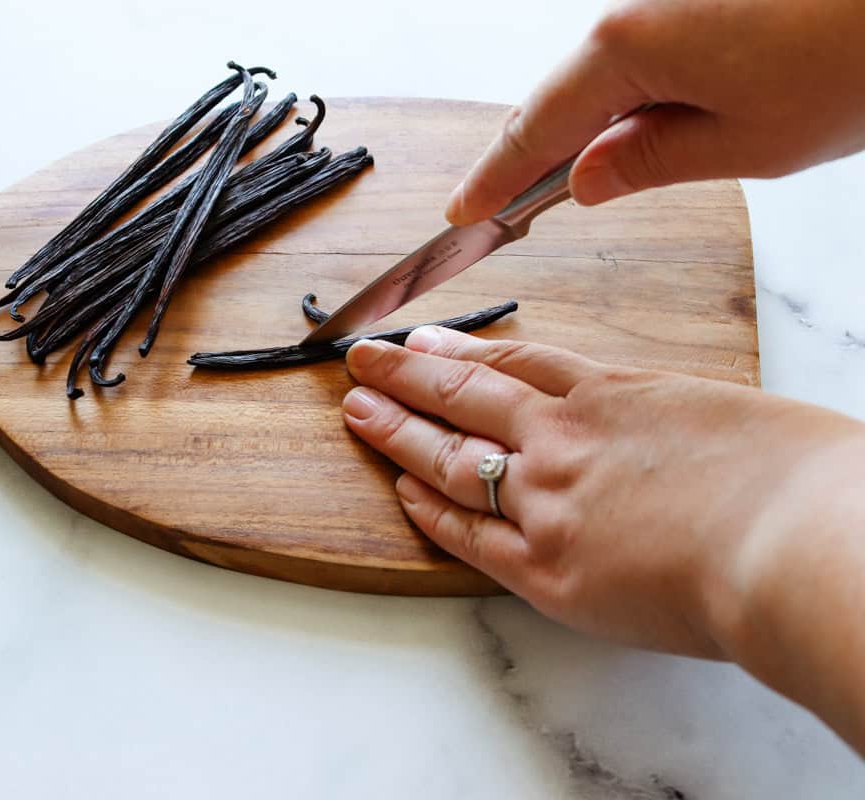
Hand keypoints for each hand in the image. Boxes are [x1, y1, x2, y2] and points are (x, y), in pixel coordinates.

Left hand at [340, 329, 864, 667]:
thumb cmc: (795, 479)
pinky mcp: (545, 569)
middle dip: (405, 374)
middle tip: (362, 358)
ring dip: (397, 431)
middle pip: (465, 395)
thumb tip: (654, 437)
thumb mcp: (726, 416)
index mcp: (614, 394)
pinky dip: (429, 512)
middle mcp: (565, 439)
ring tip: (357, 409)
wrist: (798, 541)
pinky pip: (469, 535)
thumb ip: (665, 422)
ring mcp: (546, 501)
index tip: (426, 340)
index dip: (462, 350)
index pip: (517, 362)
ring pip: (451, 457)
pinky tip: (400, 492)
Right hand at [446, 0, 864, 222]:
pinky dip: (620, 101)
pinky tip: (626, 132)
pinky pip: (636, 56)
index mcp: (628, 47)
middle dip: (524, 157)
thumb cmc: (852, 59)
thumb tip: (586, 181)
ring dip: (579, 132)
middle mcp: (634, 11)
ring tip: (563, 184)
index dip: (493, 178)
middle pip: (557, 98)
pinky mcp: (695, 1)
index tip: (463, 211)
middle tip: (498, 207)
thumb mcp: (744, 144)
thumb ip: (649, 162)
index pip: (535, 128)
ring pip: (597, 77)